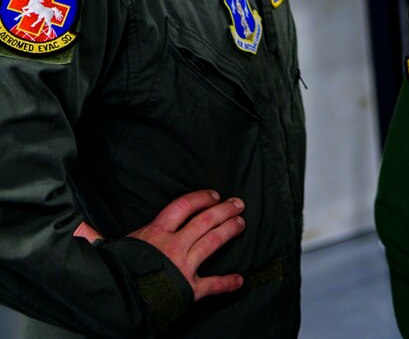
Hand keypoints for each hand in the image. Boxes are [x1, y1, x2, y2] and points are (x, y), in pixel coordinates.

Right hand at [73, 190, 246, 300]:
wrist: (117, 302)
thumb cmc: (110, 274)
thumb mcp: (102, 250)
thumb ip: (93, 236)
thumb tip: (77, 227)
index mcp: (155, 233)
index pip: (182, 207)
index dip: (200, 198)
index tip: (213, 195)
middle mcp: (174, 246)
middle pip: (205, 220)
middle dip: (224, 210)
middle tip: (239, 204)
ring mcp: (184, 265)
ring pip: (214, 241)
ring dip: (230, 231)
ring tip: (242, 223)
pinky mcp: (190, 289)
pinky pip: (213, 284)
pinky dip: (228, 282)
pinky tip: (241, 280)